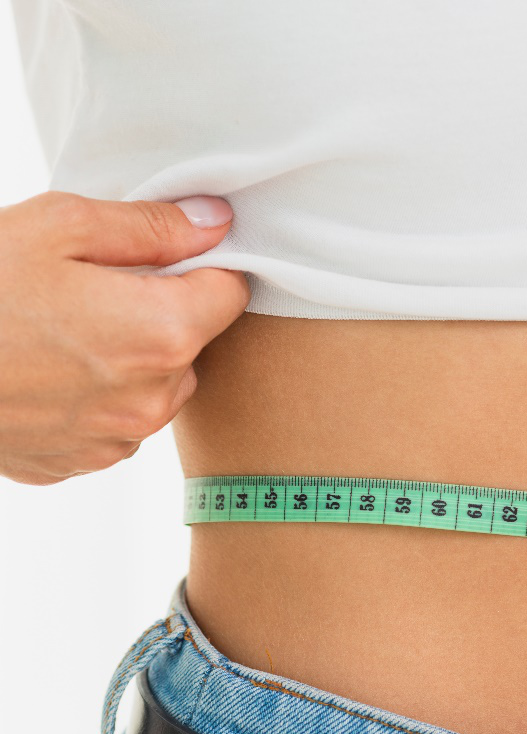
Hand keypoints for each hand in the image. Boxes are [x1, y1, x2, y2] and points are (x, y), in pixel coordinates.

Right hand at [0, 191, 248, 483]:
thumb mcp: (56, 227)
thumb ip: (150, 227)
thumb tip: (215, 221)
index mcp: (163, 334)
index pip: (231, 294)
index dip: (201, 268)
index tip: (160, 256)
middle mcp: (153, 398)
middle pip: (192, 344)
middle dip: (157, 314)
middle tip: (85, 291)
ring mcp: (116, 439)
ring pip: (153, 387)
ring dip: (124, 360)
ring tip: (53, 332)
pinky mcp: (79, 463)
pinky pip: (110, 421)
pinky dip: (88, 397)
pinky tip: (38, 372)